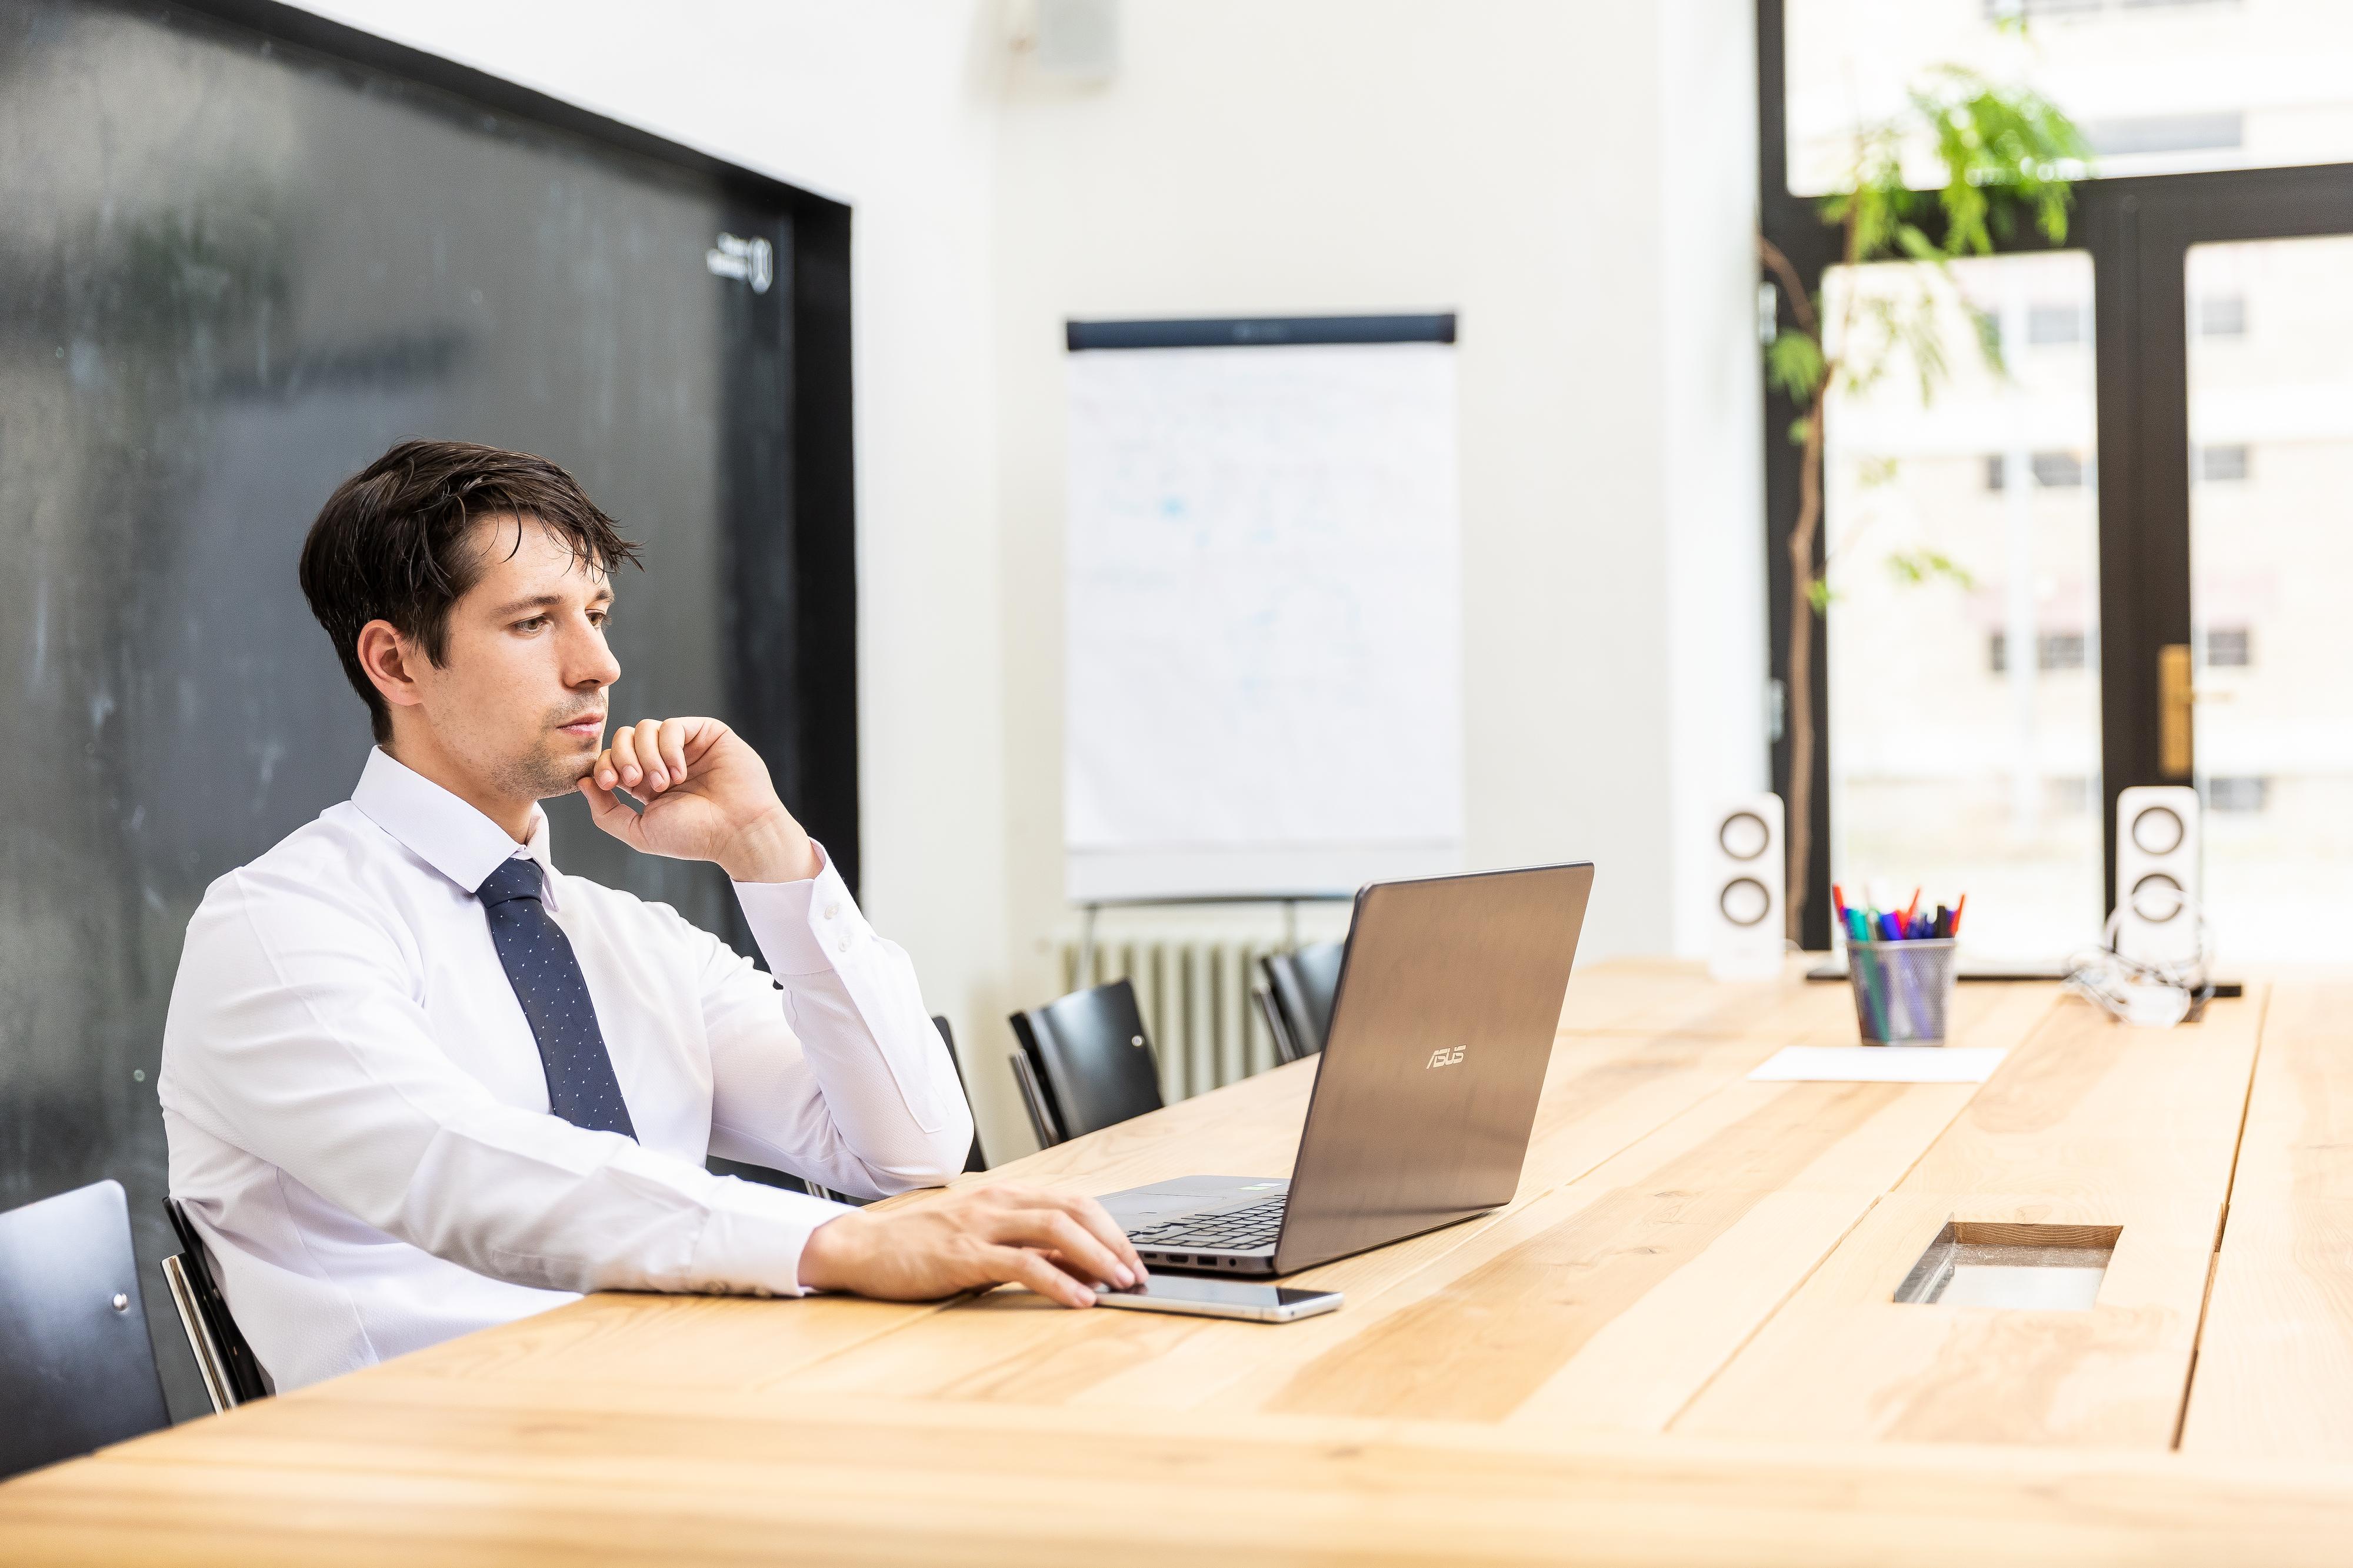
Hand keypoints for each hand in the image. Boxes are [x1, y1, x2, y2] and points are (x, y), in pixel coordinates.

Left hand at [578, 717, 818, 881]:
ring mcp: (686, 746)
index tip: (611, 784)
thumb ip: (605, 812)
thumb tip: (582, 781)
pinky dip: (669, 748)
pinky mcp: (706, 733)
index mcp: (647, 783)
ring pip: (645, 728)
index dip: (604, 766)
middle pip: (624, 738)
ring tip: (665, 783)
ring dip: (647, 756)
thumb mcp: (639, 832)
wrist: (736, 832)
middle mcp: (665, 761)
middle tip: (637, 783)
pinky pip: (672, 725)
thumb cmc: (694, 837)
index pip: (612, 758)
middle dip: (623, 758)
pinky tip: (680, 772)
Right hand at [797, 1182, 1147, 1307]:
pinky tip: (1079, 1299)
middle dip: (1113, 1240)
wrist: (863, 1248)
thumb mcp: (978, 1237)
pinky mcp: (965, 1255)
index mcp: (1004, 1196)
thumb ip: (1022, 1245)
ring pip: (1056, 1231)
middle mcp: (998, 1203)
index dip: (1109, 1226)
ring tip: (1120, 1283)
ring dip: (1097, 1257)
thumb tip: (1073, 1266)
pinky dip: (1059, 1281)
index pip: (1072, 1201)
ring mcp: (982, 1226)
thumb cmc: (920, 1246)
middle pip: (1073, 1210)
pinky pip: (1023, 1265)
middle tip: (1137, 1270)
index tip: (1132, 1253)